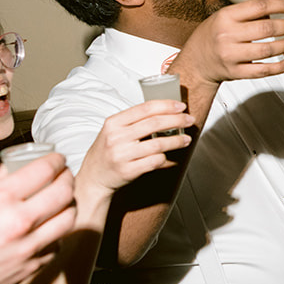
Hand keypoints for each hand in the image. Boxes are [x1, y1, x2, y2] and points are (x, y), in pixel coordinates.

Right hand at [0, 154, 77, 283]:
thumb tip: (10, 169)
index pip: (44, 170)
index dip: (56, 160)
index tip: (56, 159)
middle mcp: (19, 221)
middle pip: (65, 191)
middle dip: (66, 177)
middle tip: (62, 175)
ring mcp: (28, 246)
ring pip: (69, 218)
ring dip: (68, 204)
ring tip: (59, 200)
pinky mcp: (32, 266)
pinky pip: (58, 244)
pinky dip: (56, 233)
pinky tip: (46, 228)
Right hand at [75, 101, 194, 196]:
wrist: (93, 177)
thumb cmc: (108, 151)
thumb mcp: (114, 131)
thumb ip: (134, 121)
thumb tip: (166, 112)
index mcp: (114, 123)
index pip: (145, 109)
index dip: (166, 105)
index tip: (181, 107)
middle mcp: (116, 137)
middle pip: (154, 123)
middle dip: (177, 120)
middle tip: (189, 120)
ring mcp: (121, 154)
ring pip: (157, 144)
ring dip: (176, 141)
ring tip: (186, 139)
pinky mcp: (128, 170)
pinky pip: (154, 161)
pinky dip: (166, 158)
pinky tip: (171, 157)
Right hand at [173, 0, 283, 82]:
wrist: (195, 63)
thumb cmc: (211, 37)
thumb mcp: (224, 18)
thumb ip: (247, 14)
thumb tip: (278, 11)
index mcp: (225, 16)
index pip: (259, 5)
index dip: (281, 4)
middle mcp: (227, 35)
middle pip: (266, 28)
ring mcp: (231, 55)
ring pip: (267, 50)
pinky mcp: (235, 72)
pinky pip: (263, 70)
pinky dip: (280, 67)